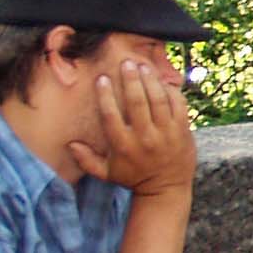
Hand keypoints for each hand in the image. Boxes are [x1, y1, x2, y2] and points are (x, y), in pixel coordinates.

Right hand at [76, 58, 197, 197]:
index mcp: (123, 146)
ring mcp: (166, 133)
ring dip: (150, 81)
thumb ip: (86, 160)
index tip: (102, 79)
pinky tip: (162, 81)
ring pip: (158, 100)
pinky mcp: (183, 131)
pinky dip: (171, 91)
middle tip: (126, 63)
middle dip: (130, 80)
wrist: (166, 189)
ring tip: (143, 66)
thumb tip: (70, 144)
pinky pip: (178, 105)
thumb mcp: (106, 173)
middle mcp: (145, 138)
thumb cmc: (133, 178)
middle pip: (137, 103)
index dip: (105, 96)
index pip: (111, 116)